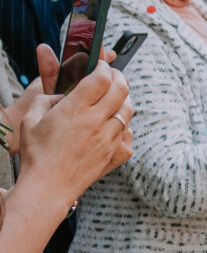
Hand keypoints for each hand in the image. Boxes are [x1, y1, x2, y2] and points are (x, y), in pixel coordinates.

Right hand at [12, 62, 132, 198]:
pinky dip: (124, 127)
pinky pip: (129, 135)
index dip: (103, 67)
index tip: (100, 65)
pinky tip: (113, 126)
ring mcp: (109, 139)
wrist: (48, 187)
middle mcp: (96, 122)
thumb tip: (64, 94)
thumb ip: (47, 99)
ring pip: (128, 111)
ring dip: (124, 99)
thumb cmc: (36, 153)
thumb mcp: (31, 118)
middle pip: (122, 89)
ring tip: (115, 97)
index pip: (101, 77)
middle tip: (112, 75)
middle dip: (119, 77)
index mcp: (75, 109)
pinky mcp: (115, 155)